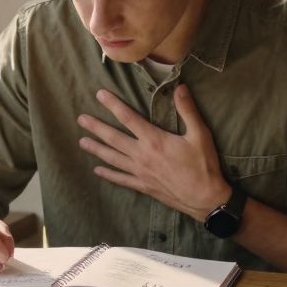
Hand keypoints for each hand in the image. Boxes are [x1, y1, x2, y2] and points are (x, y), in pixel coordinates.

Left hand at [77, 87, 230, 221]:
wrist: (205, 198)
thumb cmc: (203, 165)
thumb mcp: (200, 134)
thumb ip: (188, 110)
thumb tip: (180, 87)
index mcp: (154, 140)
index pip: (128, 117)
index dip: (112, 105)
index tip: (99, 95)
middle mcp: (141, 155)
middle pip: (113, 138)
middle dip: (96, 127)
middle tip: (81, 119)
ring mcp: (140, 172)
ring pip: (112, 158)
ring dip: (96, 149)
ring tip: (82, 142)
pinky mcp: (143, 186)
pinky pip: (120, 179)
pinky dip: (108, 174)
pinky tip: (97, 170)